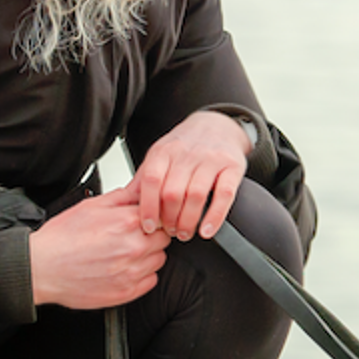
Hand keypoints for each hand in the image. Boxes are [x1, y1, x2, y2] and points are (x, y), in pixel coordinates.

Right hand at [27, 183, 168, 308]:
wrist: (42, 268)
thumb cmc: (61, 239)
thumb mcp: (90, 206)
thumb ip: (121, 198)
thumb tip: (140, 191)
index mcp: (127, 222)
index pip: (160, 216)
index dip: (152, 218)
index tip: (144, 221)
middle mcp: (134, 247)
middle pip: (164, 238)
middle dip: (151, 236)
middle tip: (131, 238)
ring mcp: (131, 272)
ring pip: (159, 260)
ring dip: (148, 256)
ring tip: (123, 254)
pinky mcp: (127, 292)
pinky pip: (151, 280)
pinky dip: (141, 275)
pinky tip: (123, 269)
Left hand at [131, 109, 251, 242]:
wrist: (217, 125)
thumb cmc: (186, 146)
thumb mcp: (160, 155)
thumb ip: (144, 179)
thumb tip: (125, 204)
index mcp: (165, 151)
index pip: (152, 181)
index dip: (148, 207)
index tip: (148, 226)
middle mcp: (188, 154)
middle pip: (173, 192)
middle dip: (169, 219)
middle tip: (168, 232)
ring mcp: (212, 160)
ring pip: (196, 196)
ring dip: (188, 221)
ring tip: (184, 233)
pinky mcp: (233, 167)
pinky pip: (224, 195)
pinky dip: (215, 217)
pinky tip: (206, 230)